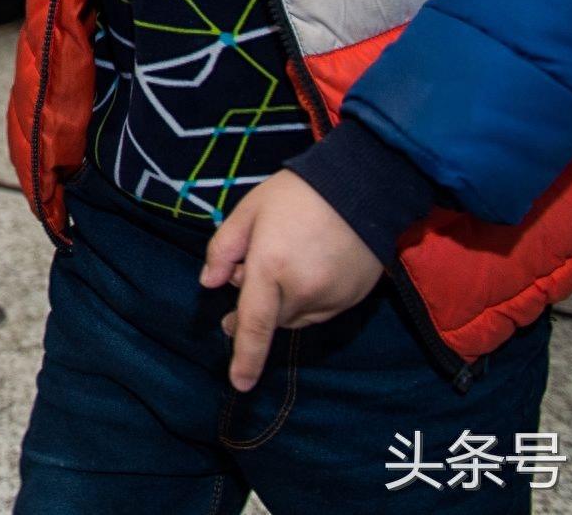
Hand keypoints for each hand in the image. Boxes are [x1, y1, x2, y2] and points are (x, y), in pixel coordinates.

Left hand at [199, 171, 384, 392]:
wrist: (362, 187)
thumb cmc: (297, 195)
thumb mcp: (249, 210)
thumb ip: (224, 248)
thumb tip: (209, 283)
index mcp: (271, 268)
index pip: (254, 325)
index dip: (245, 358)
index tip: (238, 385)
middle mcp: (303, 291)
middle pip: (271, 320)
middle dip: (254, 307)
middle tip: (247, 273)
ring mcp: (331, 298)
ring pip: (294, 317)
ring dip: (280, 303)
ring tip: (281, 260)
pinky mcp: (352, 299)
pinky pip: (319, 311)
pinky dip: (306, 299)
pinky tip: (307, 266)